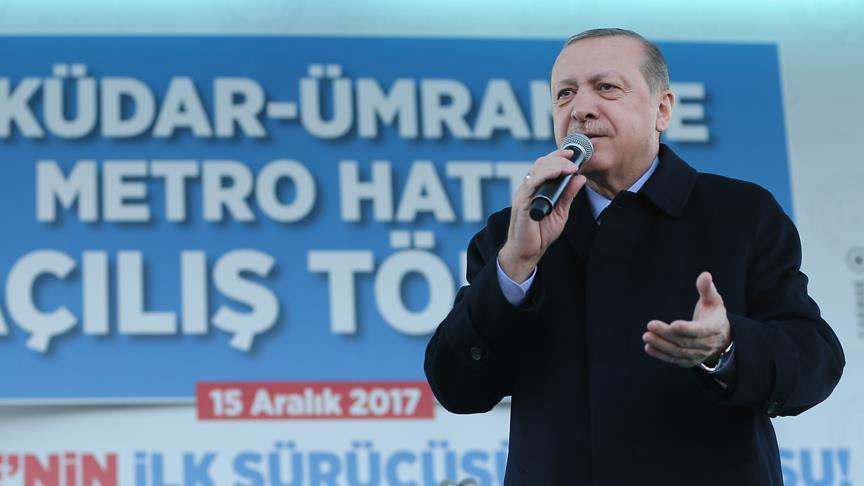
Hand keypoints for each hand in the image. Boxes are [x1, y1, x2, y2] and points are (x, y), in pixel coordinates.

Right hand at [498, 149, 586, 281]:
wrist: (527, 251)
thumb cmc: (541, 233)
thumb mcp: (561, 212)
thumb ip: (568, 195)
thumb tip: (581, 178)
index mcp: (536, 188)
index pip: (545, 165)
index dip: (558, 156)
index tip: (573, 153)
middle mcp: (528, 188)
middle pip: (541, 163)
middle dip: (559, 158)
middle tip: (574, 160)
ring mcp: (524, 194)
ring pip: (537, 169)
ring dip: (555, 164)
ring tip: (570, 167)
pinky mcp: (522, 202)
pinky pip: (532, 183)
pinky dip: (545, 174)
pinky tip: (557, 172)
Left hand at [643, 272, 732, 367]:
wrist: (720, 337)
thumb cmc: (713, 313)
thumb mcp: (713, 300)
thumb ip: (707, 289)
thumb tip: (705, 275)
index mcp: (715, 327)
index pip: (701, 330)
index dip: (687, 329)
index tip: (673, 324)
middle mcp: (708, 343)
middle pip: (686, 341)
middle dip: (667, 334)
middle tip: (650, 325)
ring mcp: (699, 354)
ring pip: (679, 352)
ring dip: (661, 345)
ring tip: (646, 336)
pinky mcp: (690, 361)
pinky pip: (675, 360)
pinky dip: (661, 355)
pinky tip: (648, 347)